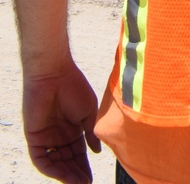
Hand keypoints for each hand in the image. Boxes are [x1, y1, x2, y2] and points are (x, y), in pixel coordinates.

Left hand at [23, 66, 100, 183]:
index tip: (92, 178)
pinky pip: (41, 159)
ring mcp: (46, 138)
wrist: (55, 74)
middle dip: (76, 173)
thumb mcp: (88, 112)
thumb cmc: (74, 87)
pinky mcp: (34, 138)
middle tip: (86, 183)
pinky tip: (63, 175)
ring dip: (65, 174)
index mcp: (73, 129)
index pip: (78, 153)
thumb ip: (91, 133)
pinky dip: (51, 169)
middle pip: (67, 161)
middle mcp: (59, 136)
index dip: (84, 166)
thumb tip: (97, 151)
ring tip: (78, 183)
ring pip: (55, 163)